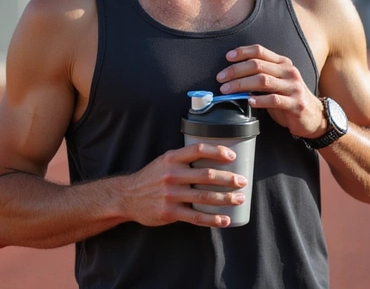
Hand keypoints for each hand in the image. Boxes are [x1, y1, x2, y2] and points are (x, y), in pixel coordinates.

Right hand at [123, 143, 247, 227]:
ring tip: (239, 198)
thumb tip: (212, 158)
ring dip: (226, 198)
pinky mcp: (170, 212)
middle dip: (229, 179)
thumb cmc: (151, 177)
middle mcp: (172, 174)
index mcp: (172, 158)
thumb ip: (183, 159)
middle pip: (207, 175)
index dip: (217, 152)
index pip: (198, 150)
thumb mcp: (164, 161)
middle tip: (242, 181)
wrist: (127, 196)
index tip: (232, 157)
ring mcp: (171, 194)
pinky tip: (225, 219)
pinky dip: (213, 219)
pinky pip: (196, 217)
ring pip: (204, 197)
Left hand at [216, 44, 325, 138]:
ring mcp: (293, 87)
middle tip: (220, 78)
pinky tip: (249, 102)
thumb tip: (233, 75)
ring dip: (241, 85)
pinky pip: (274, 99)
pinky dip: (260, 100)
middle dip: (235, 71)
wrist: (314, 116)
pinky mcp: (296, 104)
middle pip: (257, 65)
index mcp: (283, 63)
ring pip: (263, 81)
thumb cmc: (289, 98)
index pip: (260, 51)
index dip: (242, 52)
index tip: (227, 57)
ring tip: (227, 90)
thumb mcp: (277, 82)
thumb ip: (261, 75)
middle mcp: (289, 72)